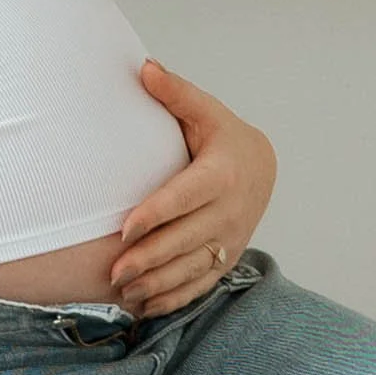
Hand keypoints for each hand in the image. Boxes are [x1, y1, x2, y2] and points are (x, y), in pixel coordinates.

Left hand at [113, 59, 276, 316]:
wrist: (262, 166)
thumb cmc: (222, 136)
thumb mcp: (205, 111)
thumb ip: (176, 94)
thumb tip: (144, 68)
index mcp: (222, 174)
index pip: (185, 198)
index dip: (156, 214)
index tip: (125, 229)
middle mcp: (230, 211)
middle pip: (186, 239)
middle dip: (150, 258)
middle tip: (113, 270)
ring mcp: (231, 238)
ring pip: (193, 267)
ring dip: (158, 282)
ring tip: (123, 291)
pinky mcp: (227, 257)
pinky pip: (202, 284)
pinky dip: (175, 298)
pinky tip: (145, 306)